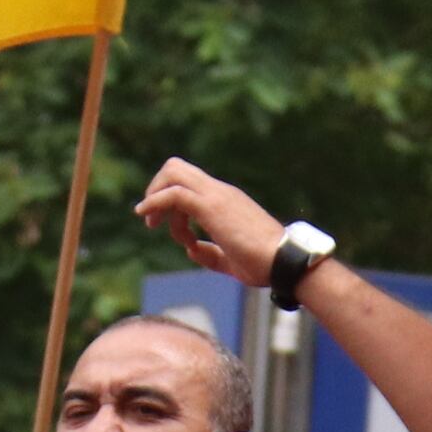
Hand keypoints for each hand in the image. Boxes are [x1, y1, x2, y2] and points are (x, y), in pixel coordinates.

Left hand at [137, 157, 289, 287]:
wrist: (284, 261)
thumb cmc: (265, 264)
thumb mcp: (231, 260)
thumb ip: (211, 254)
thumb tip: (191, 250)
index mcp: (225, 200)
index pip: (189, 182)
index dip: (171, 203)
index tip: (172, 231)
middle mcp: (220, 192)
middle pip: (176, 168)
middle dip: (156, 189)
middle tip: (152, 219)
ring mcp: (216, 197)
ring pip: (172, 174)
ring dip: (154, 197)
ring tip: (153, 225)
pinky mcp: (212, 208)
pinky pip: (174, 194)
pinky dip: (155, 202)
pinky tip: (147, 216)